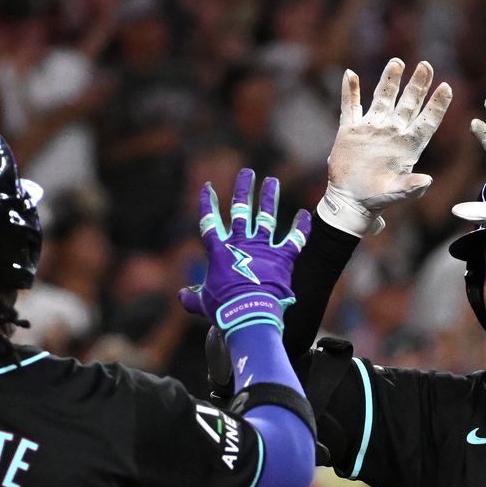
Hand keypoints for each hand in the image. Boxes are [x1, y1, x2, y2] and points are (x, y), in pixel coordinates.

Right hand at [177, 169, 311, 333]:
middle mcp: (240, 243)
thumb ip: (192, 298)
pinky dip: (300, 227)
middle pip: (240, 210)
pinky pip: (294, 239)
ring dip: (269, 198)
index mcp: (219, 252)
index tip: (207, 187)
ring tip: (271, 181)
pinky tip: (304, 214)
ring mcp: (262, 248)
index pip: (209, 222)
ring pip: (265, 217)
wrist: (249, 313)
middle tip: (247, 173)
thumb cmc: (224, 310)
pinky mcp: (282, 258)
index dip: (207, 203)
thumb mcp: (203, 304)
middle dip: (243, 190)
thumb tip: (181, 297)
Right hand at [320, 58, 451, 236]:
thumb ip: (410, 186)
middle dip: (417, 85)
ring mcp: (371, 129)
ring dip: (389, 80)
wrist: (350, 201)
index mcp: (407, 146)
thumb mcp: (396, 193)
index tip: (446, 87)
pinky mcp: (350, 131)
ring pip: (382, 99)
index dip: (437, 105)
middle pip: (408, 104)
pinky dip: (349, 91)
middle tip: (426, 65)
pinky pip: (350, 107)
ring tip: (397, 62)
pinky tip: (349, 74)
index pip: (426, 121)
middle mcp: (392, 133)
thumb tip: (427, 181)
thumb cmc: (376, 199)